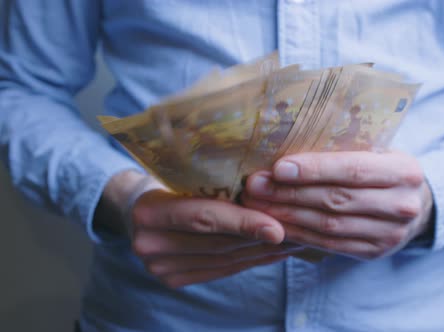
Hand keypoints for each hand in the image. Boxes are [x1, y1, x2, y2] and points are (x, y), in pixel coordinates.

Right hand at [97, 172, 299, 287]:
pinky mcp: (173, 279)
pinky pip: (221, 271)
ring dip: (262, 252)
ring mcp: (159, 267)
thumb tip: (267, 184)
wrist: (134, 207)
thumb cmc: (166, 181)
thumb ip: (213, 181)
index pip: (203, 217)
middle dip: (260, 237)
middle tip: (297, 230)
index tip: (278, 227)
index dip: (243, 223)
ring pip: (224, 260)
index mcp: (148, 210)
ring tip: (293, 240)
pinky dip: (251, 261)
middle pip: (217, 243)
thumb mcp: (182, 172)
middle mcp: (149, 243)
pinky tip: (274, 252)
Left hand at [242, 151, 433, 259]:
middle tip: (255, 186)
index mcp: (405, 171)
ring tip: (257, 205)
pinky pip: (330, 245)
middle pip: (336, 199)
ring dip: (288, 216)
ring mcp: (390, 234)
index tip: (278, 168)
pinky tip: (275, 224)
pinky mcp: (374, 252)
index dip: (314, 169)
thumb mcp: (377, 150)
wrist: (415, 204)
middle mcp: (402, 205)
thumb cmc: (383, 168)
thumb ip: (344, 147)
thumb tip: (286, 139)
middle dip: (290, 193)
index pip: (353, 170)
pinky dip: (299, 234)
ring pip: (329, 226)